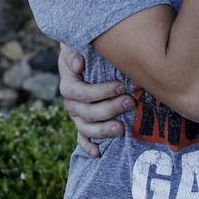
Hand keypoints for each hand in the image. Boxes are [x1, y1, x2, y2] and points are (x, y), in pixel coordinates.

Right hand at [57, 43, 132, 157]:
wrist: (84, 56)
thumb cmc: (85, 50)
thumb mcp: (76, 45)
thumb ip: (75, 51)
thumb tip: (78, 65)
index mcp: (68, 84)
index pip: (81, 92)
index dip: (100, 92)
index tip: (121, 86)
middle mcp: (70, 103)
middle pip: (86, 112)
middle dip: (109, 109)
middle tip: (130, 103)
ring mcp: (76, 116)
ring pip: (86, 128)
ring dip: (103, 130)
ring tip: (122, 129)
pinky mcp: (83, 124)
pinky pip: (82, 139)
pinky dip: (88, 147)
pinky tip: (98, 153)